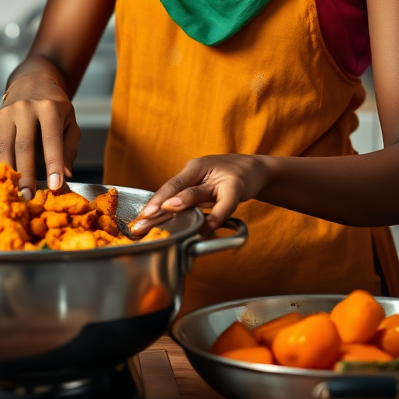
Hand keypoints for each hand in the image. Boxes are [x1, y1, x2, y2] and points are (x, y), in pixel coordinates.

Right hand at [0, 73, 80, 196]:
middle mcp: (25, 108)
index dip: (53, 164)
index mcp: (49, 109)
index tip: (54, 186)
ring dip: (7, 173)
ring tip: (13, 193)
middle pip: (23, 146)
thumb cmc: (55, 109)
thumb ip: (69, 148)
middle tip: (29, 197)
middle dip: (26, 174)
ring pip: (3, 148)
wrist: (32, 84)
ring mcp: (5, 114)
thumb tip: (65, 174)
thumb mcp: (70, 123)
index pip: (51, 140)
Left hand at [130, 154, 269, 235]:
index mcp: (193, 168)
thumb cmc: (225, 177)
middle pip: (178, 187)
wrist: (256, 168)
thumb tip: (166, 214)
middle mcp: (203, 170)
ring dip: (183, 204)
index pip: (170, 184)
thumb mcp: (205, 183)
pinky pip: (224, 205)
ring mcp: (220, 178)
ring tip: (167, 214)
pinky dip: (214, 218)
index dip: (156, 198)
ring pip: (198, 192)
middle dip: (161, 205)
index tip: (143, 214)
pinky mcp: (237, 187)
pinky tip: (205, 229)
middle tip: (145, 218)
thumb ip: (189, 195)